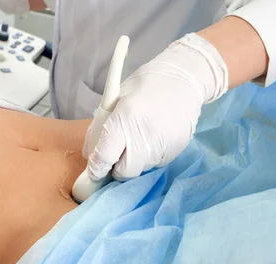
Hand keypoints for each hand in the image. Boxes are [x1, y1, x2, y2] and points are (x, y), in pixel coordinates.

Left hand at [84, 33, 228, 180]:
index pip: (104, 157)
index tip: (95, 171)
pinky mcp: (176, 150)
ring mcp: (162, 145)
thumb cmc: (144, 85)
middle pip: (124, 172)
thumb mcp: (114, 100)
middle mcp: (143, 136)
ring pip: (141, 170)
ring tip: (140, 138)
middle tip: (118, 155)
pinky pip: (156, 163)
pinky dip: (150, 156)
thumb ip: (99, 128)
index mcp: (124, 119)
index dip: (96, 169)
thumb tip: (91, 155)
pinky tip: (155, 137)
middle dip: (117, 168)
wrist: (184, 79)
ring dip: (135, 161)